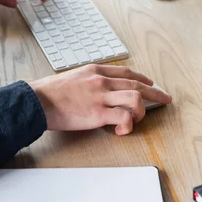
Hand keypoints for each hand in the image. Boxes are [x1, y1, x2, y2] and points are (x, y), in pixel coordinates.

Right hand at [30, 65, 171, 135]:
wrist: (37, 100)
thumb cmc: (49, 91)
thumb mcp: (71, 77)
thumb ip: (87, 80)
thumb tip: (95, 89)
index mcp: (94, 70)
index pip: (126, 72)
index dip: (142, 78)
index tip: (151, 84)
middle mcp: (101, 81)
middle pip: (136, 84)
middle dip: (155, 93)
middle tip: (165, 99)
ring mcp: (100, 97)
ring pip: (135, 98)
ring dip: (141, 110)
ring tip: (136, 119)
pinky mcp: (98, 114)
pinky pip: (124, 118)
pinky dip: (128, 126)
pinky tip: (122, 131)